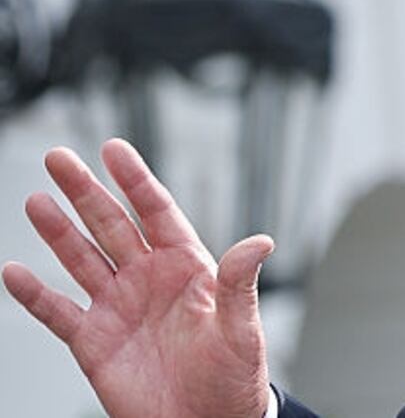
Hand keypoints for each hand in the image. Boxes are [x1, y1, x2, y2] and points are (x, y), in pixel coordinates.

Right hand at [2, 140, 273, 417]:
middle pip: (111, 225)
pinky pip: (58, 312)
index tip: (114, 148)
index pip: (156, 212)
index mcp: (187, 266)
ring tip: (36, 201)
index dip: (135, 180)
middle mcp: (148, 279)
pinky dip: (34, 294)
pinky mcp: (94, 341)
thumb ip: (240, 283)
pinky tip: (14, 271)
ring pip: (81, 259)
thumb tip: (262, 242)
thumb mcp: (242, 327)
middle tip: (58, 158)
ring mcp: (118, 307)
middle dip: (85, 191)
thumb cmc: (233, 376)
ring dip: (58, 232)